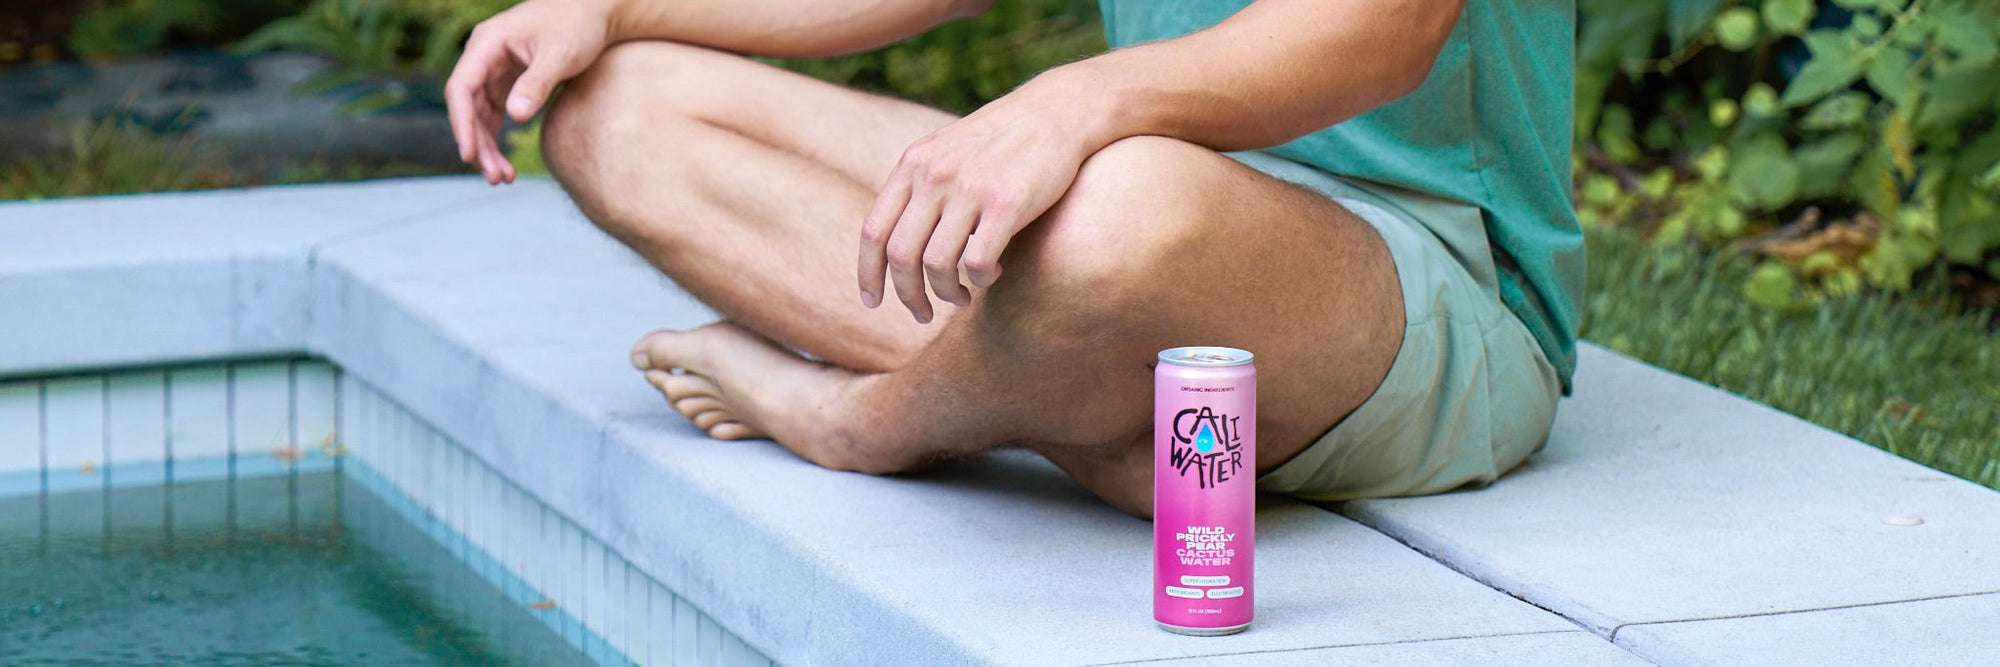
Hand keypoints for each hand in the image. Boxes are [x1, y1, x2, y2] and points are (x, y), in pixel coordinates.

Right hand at [445, 0, 610, 183]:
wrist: (595, 12)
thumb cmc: (577, 25)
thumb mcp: (560, 54)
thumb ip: (537, 84)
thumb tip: (515, 117)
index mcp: (487, 43)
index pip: (461, 88)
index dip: (462, 123)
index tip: (469, 155)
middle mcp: (484, 56)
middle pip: (469, 106)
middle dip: (478, 144)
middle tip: (495, 177)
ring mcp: (495, 69)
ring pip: (480, 114)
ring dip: (488, 146)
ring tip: (503, 178)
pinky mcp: (509, 81)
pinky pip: (495, 113)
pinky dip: (499, 137)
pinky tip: (506, 163)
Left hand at [857, 79, 1098, 322]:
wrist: (1057, 110)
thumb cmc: (1002, 138)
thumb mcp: (946, 149)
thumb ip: (919, 185)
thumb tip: (897, 239)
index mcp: (914, 165)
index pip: (874, 231)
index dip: (868, 274)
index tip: (872, 302)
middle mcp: (934, 176)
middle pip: (900, 256)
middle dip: (907, 295)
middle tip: (922, 314)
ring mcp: (970, 189)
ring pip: (936, 265)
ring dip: (946, 294)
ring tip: (961, 297)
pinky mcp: (1007, 203)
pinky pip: (977, 262)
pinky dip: (979, 280)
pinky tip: (991, 275)